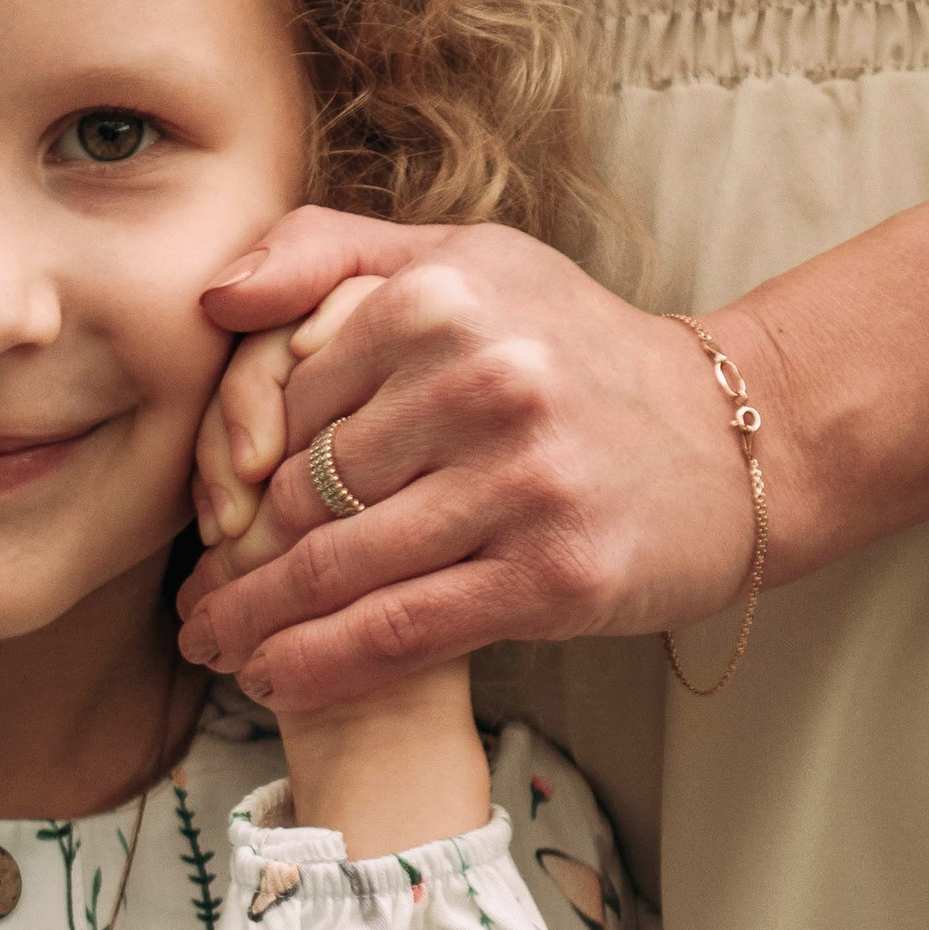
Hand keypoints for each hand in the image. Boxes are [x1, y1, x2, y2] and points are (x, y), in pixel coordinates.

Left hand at [176, 209, 761, 709]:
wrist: (734, 438)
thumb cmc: (568, 347)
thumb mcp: (462, 262)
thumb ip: (325, 252)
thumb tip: (212, 300)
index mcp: (439, 300)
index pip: (277, 400)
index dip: (230, 466)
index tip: (213, 513)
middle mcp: (480, 383)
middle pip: (297, 489)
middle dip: (235, 556)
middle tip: (195, 601)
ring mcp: (519, 482)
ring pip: (336, 567)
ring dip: (255, 621)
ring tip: (213, 644)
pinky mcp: (551, 573)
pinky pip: (399, 630)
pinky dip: (321, 663)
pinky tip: (273, 677)